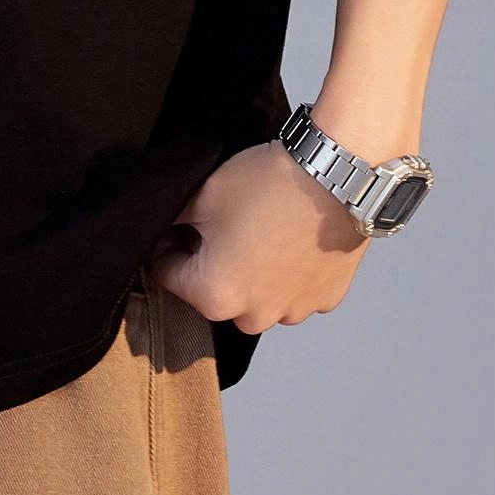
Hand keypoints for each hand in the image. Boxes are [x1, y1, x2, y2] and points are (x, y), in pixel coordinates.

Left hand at [144, 138, 369, 332]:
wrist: (336, 176)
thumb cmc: (267, 186)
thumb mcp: (201, 195)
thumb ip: (169, 220)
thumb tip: (158, 230)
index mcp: (215, 297)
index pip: (167, 274)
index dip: (167, 242)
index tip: (183, 221)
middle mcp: (254, 317)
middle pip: (213, 290)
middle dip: (210, 260)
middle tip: (224, 220)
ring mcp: (294, 311)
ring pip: (254, 294)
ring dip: (250, 270)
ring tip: (261, 227)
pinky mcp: (325, 299)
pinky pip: (292, 290)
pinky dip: (287, 270)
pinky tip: (290, 237)